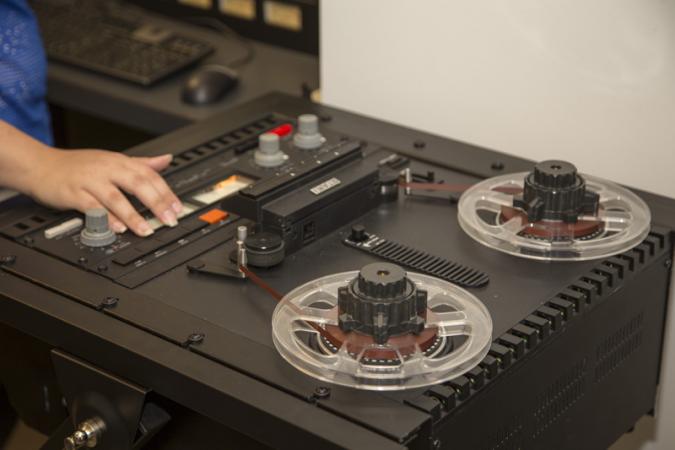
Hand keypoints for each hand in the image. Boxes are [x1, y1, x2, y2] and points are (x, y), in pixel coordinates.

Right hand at [28, 149, 181, 235]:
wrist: (39, 165)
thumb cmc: (78, 166)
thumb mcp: (112, 160)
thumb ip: (141, 163)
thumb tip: (167, 160)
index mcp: (119, 162)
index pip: (149, 174)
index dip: (165, 192)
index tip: (177, 208)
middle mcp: (107, 169)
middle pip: (137, 184)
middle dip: (156, 203)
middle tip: (169, 219)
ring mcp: (90, 181)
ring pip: (116, 197)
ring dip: (133, 215)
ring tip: (146, 229)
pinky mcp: (74, 193)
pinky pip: (93, 207)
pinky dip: (106, 218)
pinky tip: (118, 228)